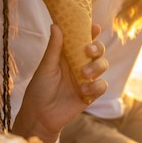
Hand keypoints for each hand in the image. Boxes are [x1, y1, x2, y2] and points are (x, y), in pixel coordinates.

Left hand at [12, 23, 107, 140]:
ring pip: (103, 65)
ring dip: (96, 67)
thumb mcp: (45, 67)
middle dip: (98, 48)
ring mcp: (86, 79)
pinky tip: (83, 91)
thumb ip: (54, 48)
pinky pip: (102, 85)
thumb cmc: (39, 90)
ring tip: (83, 74)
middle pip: (98, 50)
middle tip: (88, 51)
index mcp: (68, 55)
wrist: (39, 117)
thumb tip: (56, 25)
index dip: (91, 32)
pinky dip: (96, 86)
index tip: (95, 27)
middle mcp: (80, 65)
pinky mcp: (91, 94)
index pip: (83, 39)